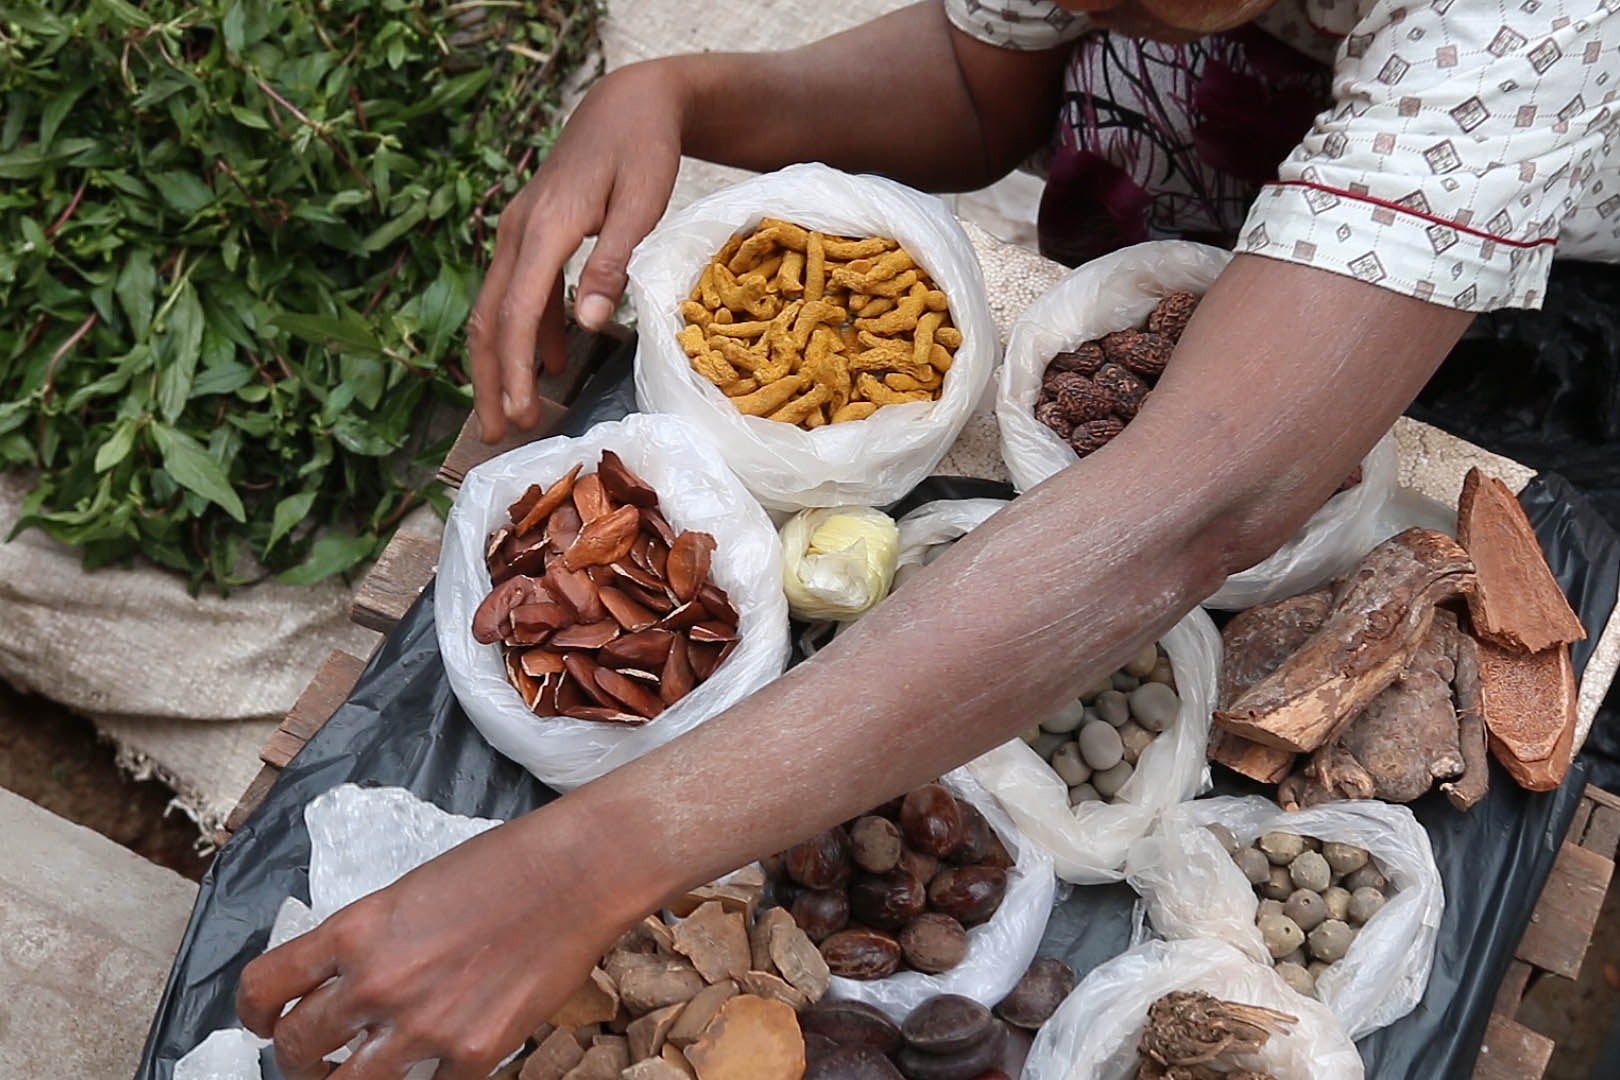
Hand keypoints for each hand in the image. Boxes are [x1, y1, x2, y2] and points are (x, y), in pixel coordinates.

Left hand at [237, 809, 647, 1079]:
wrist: (575, 873)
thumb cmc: (502, 866)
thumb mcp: (411, 890)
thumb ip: (369, 938)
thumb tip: (343, 980)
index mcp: (356, 931)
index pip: (263, 987)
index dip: (252, 1012)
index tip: (262, 1020)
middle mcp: (379, 983)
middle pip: (296, 1049)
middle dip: (294, 1061)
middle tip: (309, 1059)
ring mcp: (425, 1025)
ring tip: (354, 1077)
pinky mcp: (474, 1054)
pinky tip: (432, 1068)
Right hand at [466, 61, 683, 441]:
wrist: (628, 101)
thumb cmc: (642, 148)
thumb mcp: (641, 203)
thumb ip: (614, 262)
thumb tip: (590, 326)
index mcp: (543, 228)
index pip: (517, 314)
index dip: (513, 371)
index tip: (518, 416)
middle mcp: (518, 231)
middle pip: (490, 319)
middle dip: (490, 380)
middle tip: (497, 434)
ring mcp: (519, 231)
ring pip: (497, 309)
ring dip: (503, 362)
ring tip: (514, 413)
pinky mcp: (531, 234)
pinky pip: (518, 292)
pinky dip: (529, 332)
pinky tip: (551, 364)